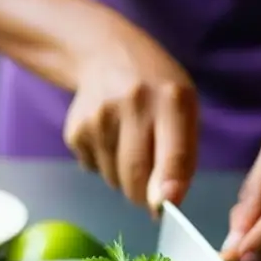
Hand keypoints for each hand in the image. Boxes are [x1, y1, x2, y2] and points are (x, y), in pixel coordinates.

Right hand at [64, 23, 198, 210]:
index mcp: (172, 99)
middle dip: (145, 195)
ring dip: (124, 178)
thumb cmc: (157, 89)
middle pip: (137, 176)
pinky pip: (93, 169)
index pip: (173, 153)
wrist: (104, 53)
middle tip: (151, 189)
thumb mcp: (184, 108)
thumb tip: (168, 203)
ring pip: (114, 180)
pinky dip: (104, 165)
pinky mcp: (76, 128)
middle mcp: (134, 104)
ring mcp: (99, 116)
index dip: (169, 186)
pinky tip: (109, 136)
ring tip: (129, 145)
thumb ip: (183, 155)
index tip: (166, 207)